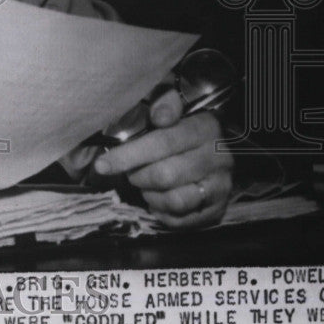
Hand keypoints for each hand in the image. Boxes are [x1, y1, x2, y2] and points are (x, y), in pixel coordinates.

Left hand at [92, 85, 232, 227]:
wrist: (213, 151)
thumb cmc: (181, 127)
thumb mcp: (172, 106)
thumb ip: (164, 103)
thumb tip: (159, 116)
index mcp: (204, 127)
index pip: (163, 142)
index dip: (129, 154)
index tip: (102, 165)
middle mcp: (218, 158)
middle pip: (166, 175)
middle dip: (138, 176)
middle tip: (131, 173)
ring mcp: (221, 185)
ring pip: (175, 201)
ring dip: (150, 195)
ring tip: (145, 185)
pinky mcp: (218, 209)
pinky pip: (182, 220)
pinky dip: (161, 211)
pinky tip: (157, 199)